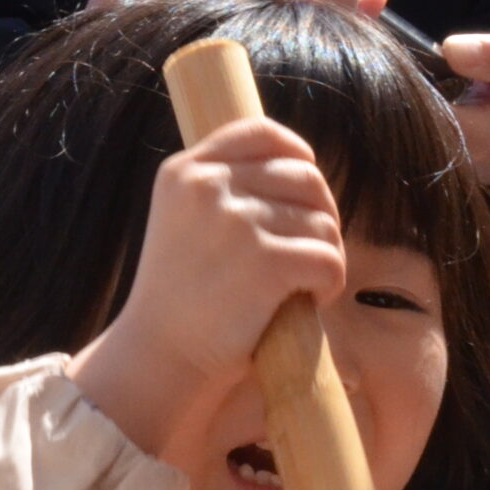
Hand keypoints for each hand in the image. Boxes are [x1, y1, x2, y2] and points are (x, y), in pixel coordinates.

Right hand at [68, 118, 343, 459]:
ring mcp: (237, 222)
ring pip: (323, 221)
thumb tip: (298, 169)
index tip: (305, 187)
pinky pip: (329, 259)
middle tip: (308, 253)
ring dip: (325, 255)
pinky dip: (331, 284)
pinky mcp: (266, 261)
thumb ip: (223, 189)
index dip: (297, 153)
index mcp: (185, 172)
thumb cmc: (178, 298)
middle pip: (305, 177)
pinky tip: (309, 301)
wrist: (158, 356)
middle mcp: (209, 187)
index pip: (262, 133)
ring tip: (301, 285)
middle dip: (319, 215)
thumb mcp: (181, 221)